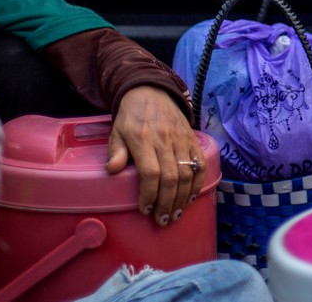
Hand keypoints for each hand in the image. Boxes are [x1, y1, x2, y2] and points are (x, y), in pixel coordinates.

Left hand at [106, 86, 205, 225]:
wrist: (151, 91)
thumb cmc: (131, 117)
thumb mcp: (117, 131)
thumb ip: (115, 151)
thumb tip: (111, 170)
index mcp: (143, 139)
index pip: (151, 173)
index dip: (150, 194)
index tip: (145, 210)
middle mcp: (165, 140)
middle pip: (171, 177)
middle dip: (167, 203)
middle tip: (163, 221)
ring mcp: (181, 140)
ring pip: (187, 173)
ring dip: (183, 198)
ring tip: (176, 214)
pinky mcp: (192, 139)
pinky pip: (200, 163)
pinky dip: (197, 182)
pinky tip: (191, 197)